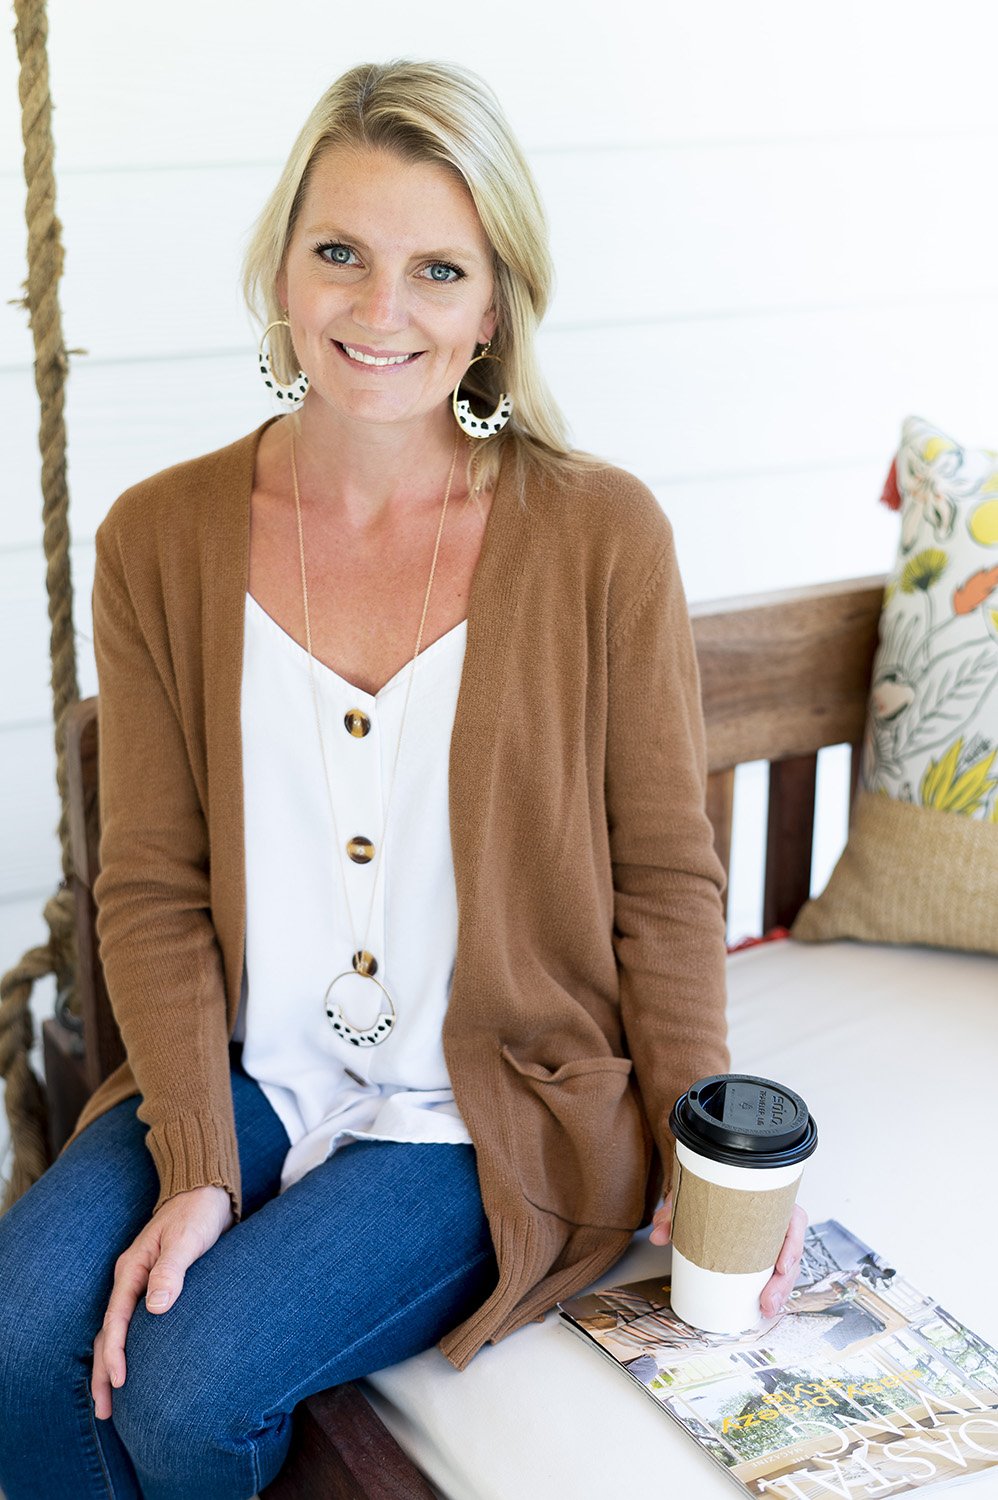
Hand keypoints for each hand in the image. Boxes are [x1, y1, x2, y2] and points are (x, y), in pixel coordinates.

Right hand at [91, 1185, 233, 1420]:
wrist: (207, 1192)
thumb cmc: (198, 1213)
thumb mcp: (187, 1239)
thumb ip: (171, 1270)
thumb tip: (155, 1307)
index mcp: (133, 1269)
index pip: (116, 1318)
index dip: (116, 1352)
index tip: (120, 1381)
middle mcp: (131, 1279)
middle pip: (110, 1332)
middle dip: (104, 1371)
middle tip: (104, 1410)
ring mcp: (141, 1283)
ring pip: (119, 1331)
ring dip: (113, 1364)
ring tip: (111, 1402)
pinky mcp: (156, 1285)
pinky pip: (135, 1324)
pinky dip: (130, 1348)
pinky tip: (136, 1368)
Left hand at [650, 1190, 807, 1318]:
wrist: (703, 1183)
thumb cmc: (707, 1190)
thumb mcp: (692, 1194)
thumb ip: (674, 1212)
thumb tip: (659, 1235)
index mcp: (769, 1200)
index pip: (794, 1219)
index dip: (793, 1244)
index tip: (781, 1266)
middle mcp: (774, 1220)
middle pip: (792, 1251)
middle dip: (784, 1283)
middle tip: (767, 1302)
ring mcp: (771, 1238)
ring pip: (787, 1267)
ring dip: (779, 1292)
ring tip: (766, 1308)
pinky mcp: (762, 1254)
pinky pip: (774, 1272)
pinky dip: (771, 1290)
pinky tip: (764, 1306)